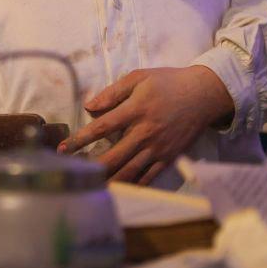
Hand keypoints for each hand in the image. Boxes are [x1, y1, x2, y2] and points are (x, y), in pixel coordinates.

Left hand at [58, 65, 233, 184]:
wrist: (204, 94)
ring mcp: (158, 148)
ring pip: (129, 171)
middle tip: (72, 176)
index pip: (102, 127)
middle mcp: (146, 132)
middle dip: (91, 167)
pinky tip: (119, 190)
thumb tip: (89, 106)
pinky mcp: (169, 158)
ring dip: (108, 181)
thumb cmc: (168, 82)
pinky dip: (132, 186)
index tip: (62, 149)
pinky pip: (148, 177)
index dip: (80, 140)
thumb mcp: (140, 77)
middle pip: (113, 155)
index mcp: (136, 110)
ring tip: (91, 188)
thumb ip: (113, 92)